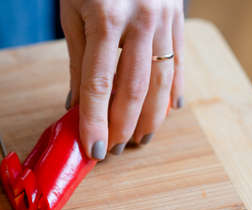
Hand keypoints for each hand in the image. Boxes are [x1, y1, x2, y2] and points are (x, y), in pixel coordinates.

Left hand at [61, 0, 183, 158]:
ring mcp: (164, 20)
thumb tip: (76, 106)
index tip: (92, 150)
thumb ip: (78, 63)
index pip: (98, 85)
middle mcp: (141, 22)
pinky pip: (178, 62)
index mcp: (107, 20)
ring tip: (138, 141)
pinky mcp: (178, 19)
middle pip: (133, 90)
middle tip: (112, 150)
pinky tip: (166, 112)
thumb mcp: (73, 16)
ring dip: (150, 118)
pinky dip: (172, 91)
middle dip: (121, 127)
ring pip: (161, 82)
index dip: (94, 122)